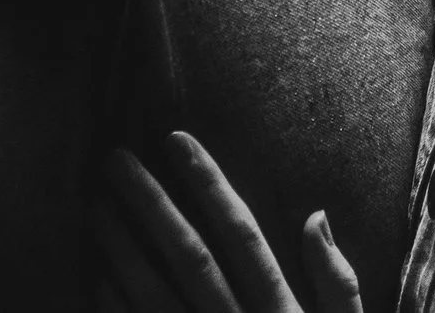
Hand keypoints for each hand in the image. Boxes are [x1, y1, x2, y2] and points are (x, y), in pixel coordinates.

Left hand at [93, 131, 362, 312]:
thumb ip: (339, 285)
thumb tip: (315, 215)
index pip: (241, 237)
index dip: (208, 185)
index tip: (176, 139)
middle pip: (189, 260)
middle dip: (150, 206)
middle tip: (114, 160)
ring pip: (154, 300)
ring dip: (121, 250)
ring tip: (95, 208)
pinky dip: (117, 311)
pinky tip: (97, 278)